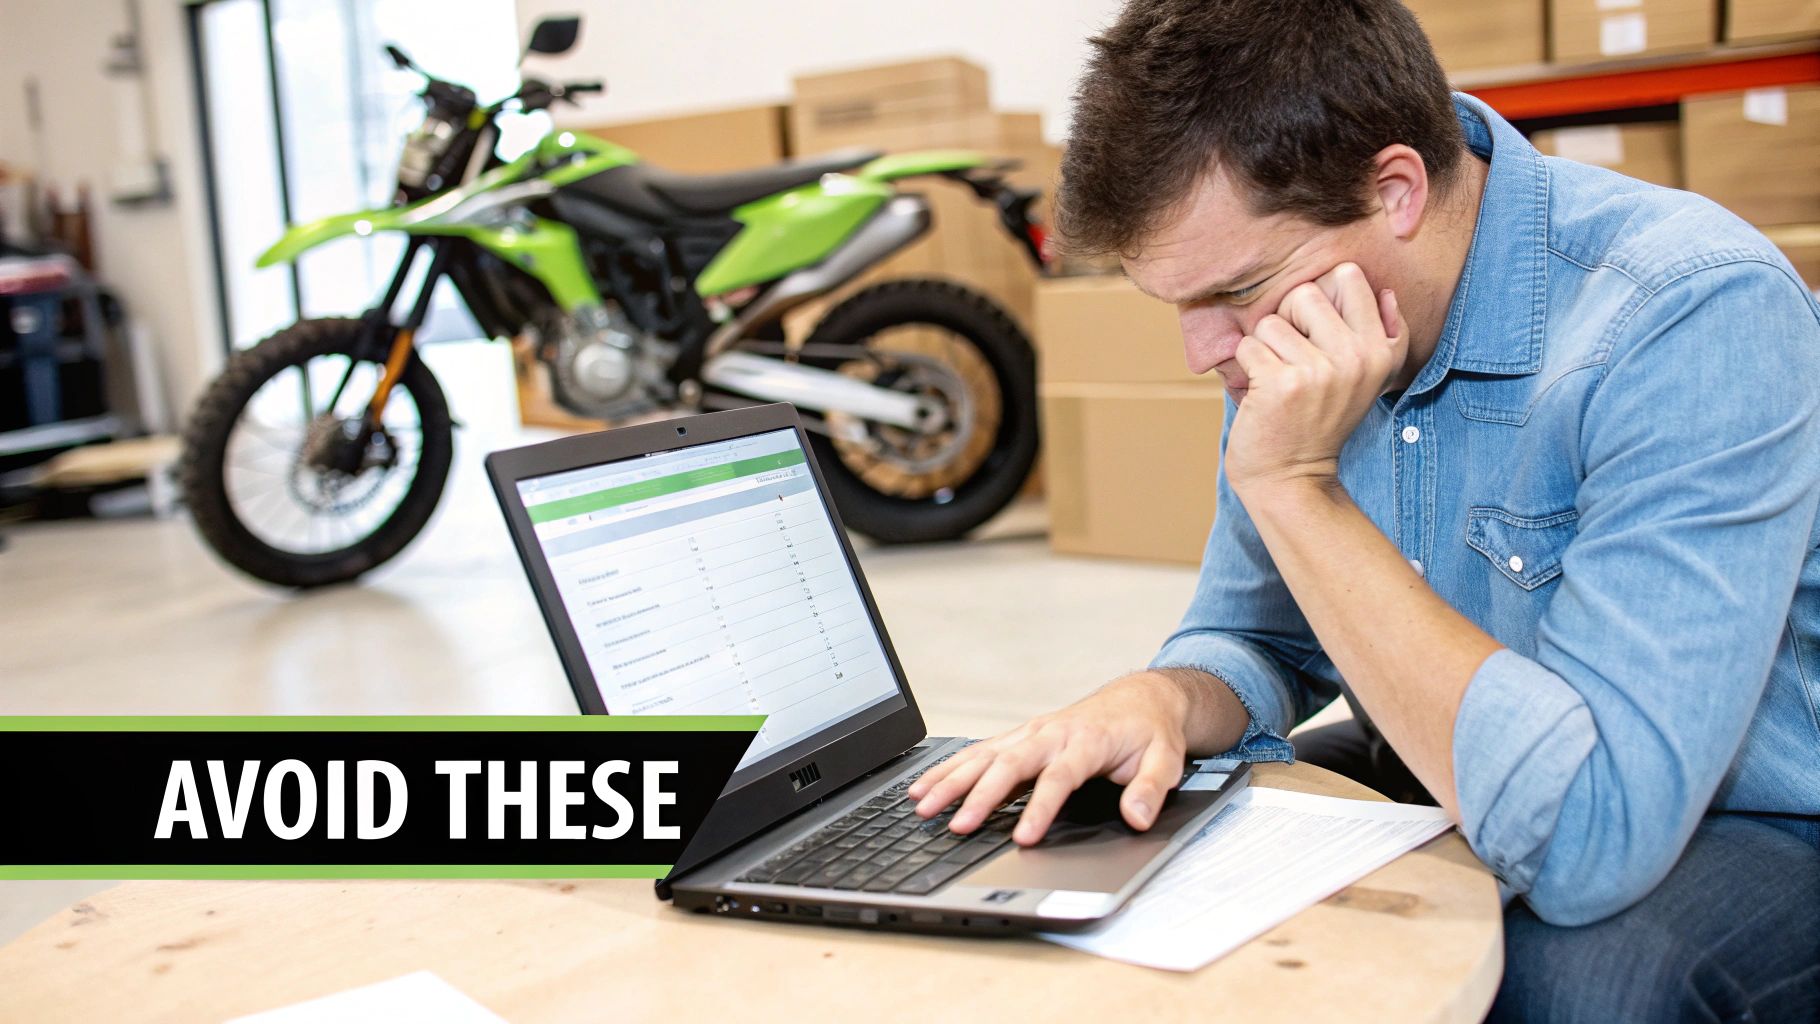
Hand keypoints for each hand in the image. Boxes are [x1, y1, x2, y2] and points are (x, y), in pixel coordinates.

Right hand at [906, 673, 1194, 844]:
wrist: (1141, 699)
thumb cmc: (1150, 732)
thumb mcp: (1166, 760)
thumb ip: (1150, 788)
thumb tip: (1138, 816)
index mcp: (1085, 741)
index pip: (1057, 778)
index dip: (1039, 809)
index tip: (1022, 839)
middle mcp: (1051, 733)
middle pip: (1008, 765)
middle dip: (978, 796)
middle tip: (954, 825)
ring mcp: (1032, 733)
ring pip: (984, 756)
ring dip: (952, 780)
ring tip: (923, 805)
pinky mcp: (1021, 737)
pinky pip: (980, 751)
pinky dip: (950, 767)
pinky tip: (925, 785)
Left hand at [1222, 263, 1406, 496]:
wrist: (1293, 479)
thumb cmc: (1321, 421)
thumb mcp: (1367, 379)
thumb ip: (1382, 332)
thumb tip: (1383, 290)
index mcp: (1382, 349)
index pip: (1348, 276)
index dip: (1319, 297)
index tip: (1315, 331)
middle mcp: (1358, 357)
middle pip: (1305, 292)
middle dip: (1287, 320)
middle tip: (1291, 358)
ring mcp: (1320, 371)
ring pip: (1271, 321)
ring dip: (1265, 349)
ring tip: (1279, 380)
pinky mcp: (1281, 384)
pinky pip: (1248, 346)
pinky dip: (1246, 368)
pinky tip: (1262, 394)